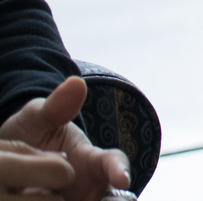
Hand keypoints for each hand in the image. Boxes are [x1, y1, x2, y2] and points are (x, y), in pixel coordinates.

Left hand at [0, 78, 131, 200]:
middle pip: (111, 200)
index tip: (122, 179)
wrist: (6, 161)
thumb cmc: (27, 133)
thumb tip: (75, 82)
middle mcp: (88, 188)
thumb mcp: (37, 118)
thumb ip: (57, 106)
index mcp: (90, 160)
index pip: (113, 163)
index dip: (119, 170)